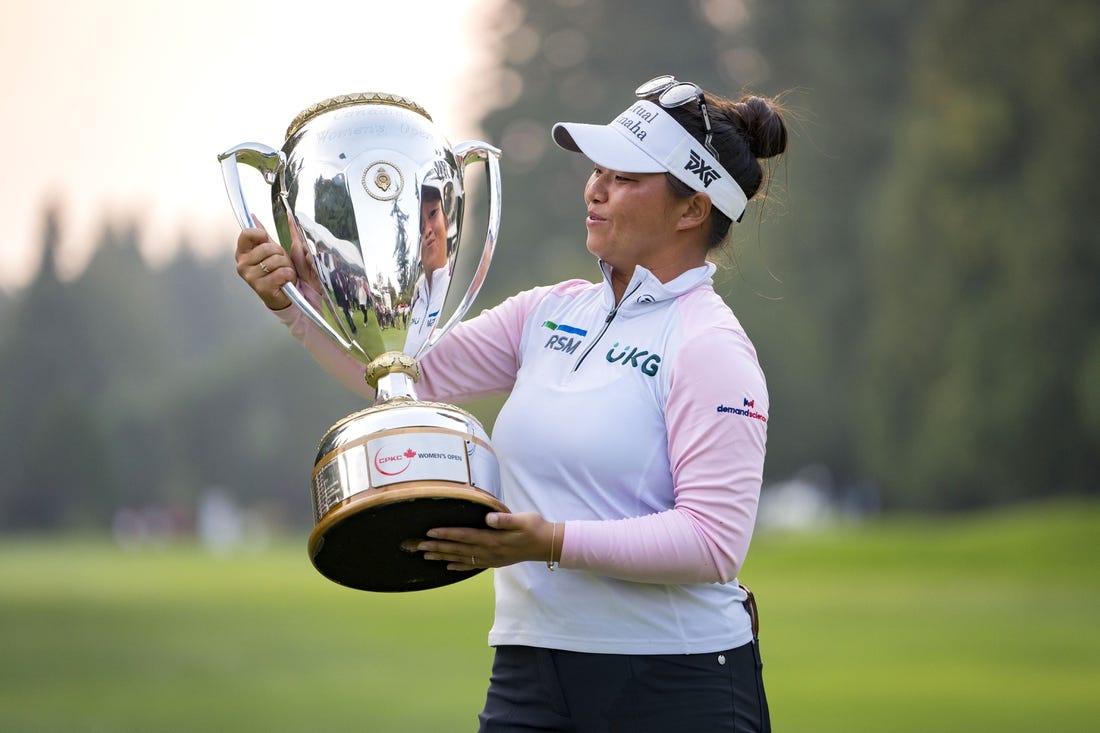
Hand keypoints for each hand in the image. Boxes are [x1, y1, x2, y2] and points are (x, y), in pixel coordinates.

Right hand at [234, 221, 296, 309]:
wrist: (285, 294)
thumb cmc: (277, 271)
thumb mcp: (270, 249)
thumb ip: (262, 234)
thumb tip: (253, 217)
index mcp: (243, 253)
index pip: (246, 234)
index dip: (260, 234)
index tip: (266, 238)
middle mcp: (242, 264)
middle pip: (267, 247)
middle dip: (280, 254)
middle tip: (279, 263)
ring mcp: (250, 277)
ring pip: (276, 260)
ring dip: (286, 266)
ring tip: (282, 273)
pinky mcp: (261, 288)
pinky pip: (281, 273)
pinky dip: (288, 276)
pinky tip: (284, 282)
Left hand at [407, 512, 560, 571]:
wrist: (546, 545)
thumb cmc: (535, 528)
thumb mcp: (523, 520)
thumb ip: (505, 519)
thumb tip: (488, 517)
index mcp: (493, 540)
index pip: (465, 536)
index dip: (446, 534)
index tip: (430, 532)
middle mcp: (489, 551)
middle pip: (458, 549)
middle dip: (437, 547)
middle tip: (417, 546)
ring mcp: (490, 558)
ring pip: (461, 558)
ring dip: (442, 556)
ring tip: (425, 556)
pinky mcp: (494, 561)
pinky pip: (472, 565)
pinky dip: (458, 565)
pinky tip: (447, 566)